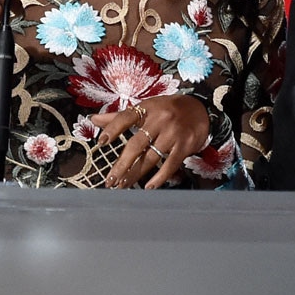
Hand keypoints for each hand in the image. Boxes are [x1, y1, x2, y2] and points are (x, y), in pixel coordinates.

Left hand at [92, 94, 210, 188]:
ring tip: (123, 185)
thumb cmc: (168, 109)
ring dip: (135, 174)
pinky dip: (159, 177)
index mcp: (147, 109)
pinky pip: (170, 164)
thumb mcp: (146, 108)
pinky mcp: (185, 144)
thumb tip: (93, 119)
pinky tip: (149, 186)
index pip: (125, 118)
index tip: (101, 143)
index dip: (112, 129)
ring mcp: (173, 133)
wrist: (201, 109)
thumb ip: (120, 116)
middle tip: (110, 179)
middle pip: (136, 144)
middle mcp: (159, 120)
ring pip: (151, 157)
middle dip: (122, 164)